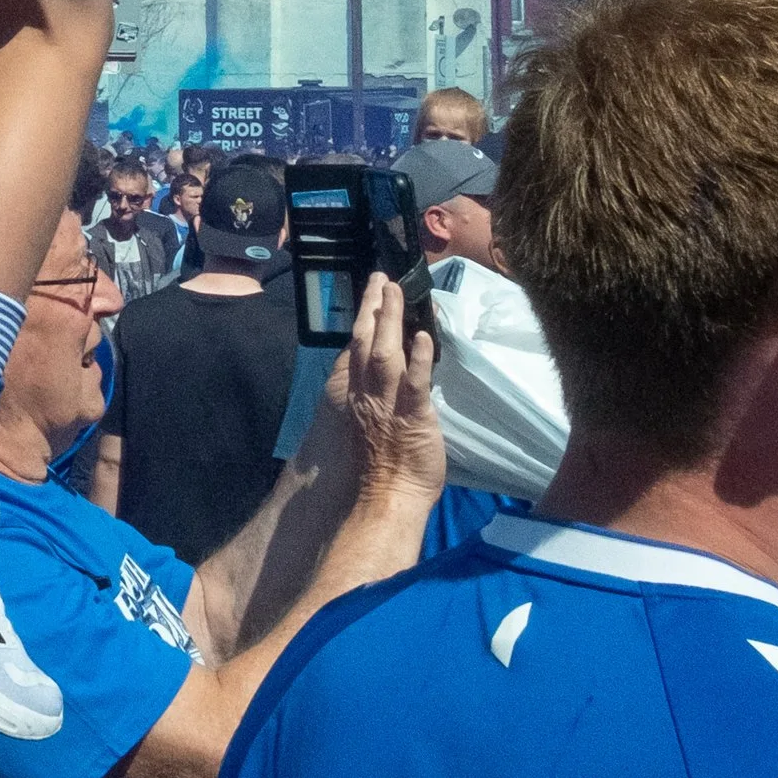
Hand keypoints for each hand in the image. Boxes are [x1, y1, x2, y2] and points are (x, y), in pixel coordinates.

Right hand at [338, 273, 446, 502]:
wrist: (388, 498)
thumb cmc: (384, 467)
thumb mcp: (371, 424)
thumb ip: (378, 395)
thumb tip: (393, 372)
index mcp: (358, 395)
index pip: (355, 348)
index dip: (363, 318)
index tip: (371, 294)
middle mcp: (368, 393)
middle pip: (365, 341)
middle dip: (372, 307)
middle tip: (381, 279)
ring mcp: (388, 403)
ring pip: (385, 353)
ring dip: (390, 320)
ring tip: (397, 292)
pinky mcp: (413, 415)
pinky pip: (415, 382)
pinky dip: (419, 358)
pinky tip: (422, 336)